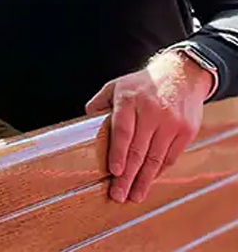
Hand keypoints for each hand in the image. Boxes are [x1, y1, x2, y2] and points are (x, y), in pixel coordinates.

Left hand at [85, 50, 211, 202]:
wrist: (182, 74)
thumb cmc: (142, 84)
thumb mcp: (117, 85)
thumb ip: (100, 102)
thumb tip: (85, 121)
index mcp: (129, 100)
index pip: (122, 131)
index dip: (118, 153)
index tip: (113, 172)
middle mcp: (152, 112)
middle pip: (138, 149)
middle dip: (128, 176)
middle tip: (118, 195)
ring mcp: (171, 122)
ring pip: (156, 157)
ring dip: (144, 180)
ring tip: (134, 196)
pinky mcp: (186, 130)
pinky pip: (170, 156)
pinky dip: (158, 170)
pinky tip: (149, 181)